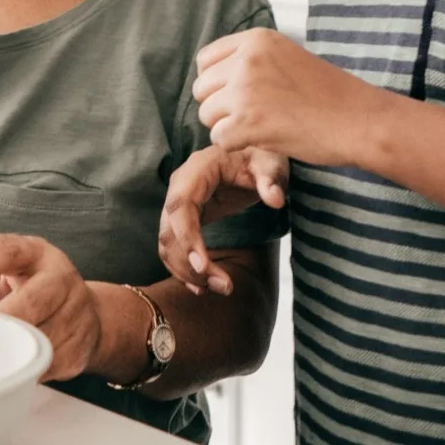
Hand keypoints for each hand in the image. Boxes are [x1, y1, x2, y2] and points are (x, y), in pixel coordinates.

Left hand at [0, 235, 104, 382]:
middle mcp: (60, 278)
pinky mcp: (80, 347)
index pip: (5, 250)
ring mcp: (76, 313)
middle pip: (32, 301)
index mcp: (35, 253)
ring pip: (39, 340)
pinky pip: (46, 365)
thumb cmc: (29, 290)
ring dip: (10, 350)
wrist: (83, 313)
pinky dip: (25, 369)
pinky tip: (13, 365)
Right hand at [158, 146, 286, 294]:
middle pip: (170, 230)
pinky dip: (183, 269)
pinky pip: (175, 247)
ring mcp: (179, 203)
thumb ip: (272, 178)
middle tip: (222, 287)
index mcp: (197, 168)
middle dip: (190, 263)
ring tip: (220, 289)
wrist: (253, 156)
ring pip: (169, 244)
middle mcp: (181, 186)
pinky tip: (202, 287)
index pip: (181, 206)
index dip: (187, 238)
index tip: (203, 267)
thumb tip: (275, 200)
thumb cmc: (262, 155)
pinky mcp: (184, 219)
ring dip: (187, 271)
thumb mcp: (271, 162)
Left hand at [193, 28, 381, 166]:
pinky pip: (219, 138)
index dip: (216, 82)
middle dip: (220, 106)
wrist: (359, 120)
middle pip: (202, 89)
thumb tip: (216, 75)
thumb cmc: (329, 94)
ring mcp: (246, 91)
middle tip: (250, 116)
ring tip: (260, 127)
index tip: (235, 95)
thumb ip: (253, 60)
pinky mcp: (248, 122)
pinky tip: (261, 140)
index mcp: (257, 40)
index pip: (205, 60)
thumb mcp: (288, 57)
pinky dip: (236, 145)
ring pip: (207, 115)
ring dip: (228, 126)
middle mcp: (247, 60)